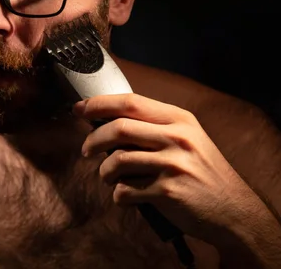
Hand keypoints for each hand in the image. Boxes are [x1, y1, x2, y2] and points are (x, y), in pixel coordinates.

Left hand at [73, 93, 268, 245]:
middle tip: (86, 151)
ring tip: (110, 178)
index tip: (79, 109)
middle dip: (93, 140)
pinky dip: (119, 195)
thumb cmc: (201, 173)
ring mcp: (173, 165)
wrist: (233, 210)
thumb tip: (106, 120)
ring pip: (117, 161)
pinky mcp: (168, 192)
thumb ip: (152, 127)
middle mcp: (178, 138)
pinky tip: (128, 196)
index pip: (130, 102)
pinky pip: (125, 191)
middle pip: (118, 129)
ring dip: (105, 173)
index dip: (99, 104)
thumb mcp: (187, 139)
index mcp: (179, 119)